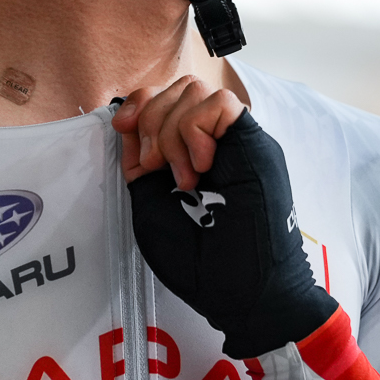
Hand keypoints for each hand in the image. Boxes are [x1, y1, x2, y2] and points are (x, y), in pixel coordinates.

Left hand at [125, 110, 338, 358]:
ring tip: (183, 174)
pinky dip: (199, 129)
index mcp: (187, 154)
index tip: (124, 128)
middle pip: (179, 86)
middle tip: (156, 165)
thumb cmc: (202, 265)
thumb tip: (127, 125)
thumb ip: (141, 165)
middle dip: (153, 117)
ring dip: (175, 128)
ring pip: (199, 89)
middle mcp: (214, 142)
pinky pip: (223, 105)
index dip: (140, 103)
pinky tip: (201, 165)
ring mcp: (236, 142)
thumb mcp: (152, 206)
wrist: (243, 293)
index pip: (165, 97)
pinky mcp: (255, 145)